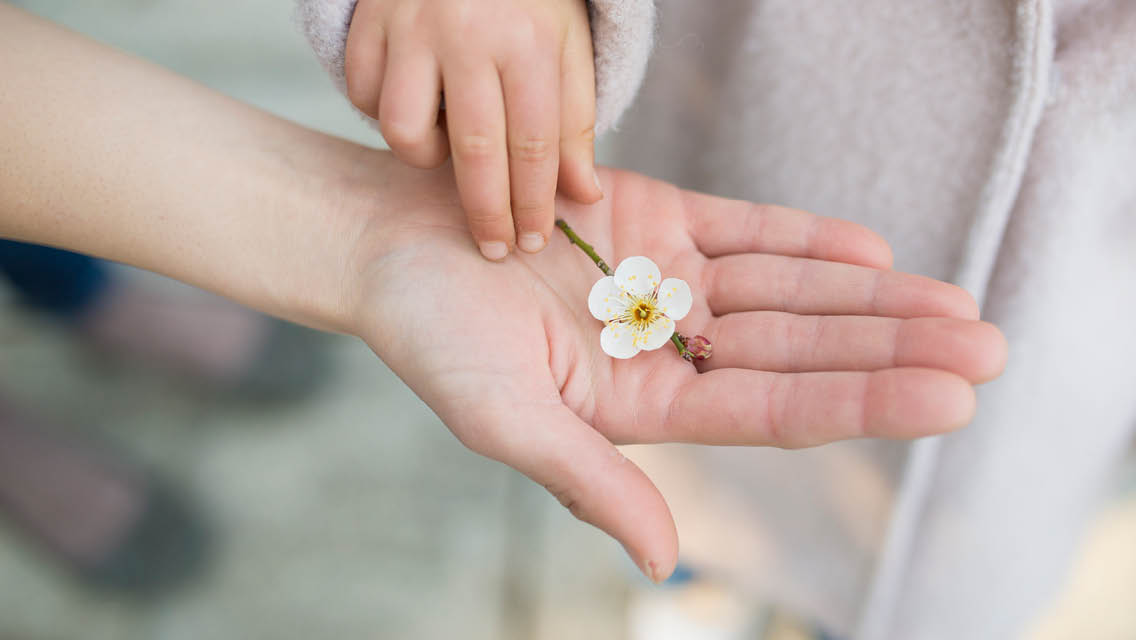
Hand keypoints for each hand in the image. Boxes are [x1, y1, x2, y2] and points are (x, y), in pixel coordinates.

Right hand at [344, 0, 601, 260]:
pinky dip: (384, 114)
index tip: (531, 242)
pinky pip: (364, 97)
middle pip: (474, 150)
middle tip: (492, 249)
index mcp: (527, 40)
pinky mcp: (368, 23)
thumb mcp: (565, 46)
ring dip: (425, 156)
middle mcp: (466, 33)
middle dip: (485, 212)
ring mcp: (410, 27)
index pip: (534, 143)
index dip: (532, 202)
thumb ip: (574, 121)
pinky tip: (412, 105)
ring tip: (445, 145)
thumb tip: (583, 197)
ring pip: (404, 130)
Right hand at [348, 164, 1007, 581]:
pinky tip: (871, 253)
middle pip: (800, 352)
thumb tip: (664, 563)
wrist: (391, 244)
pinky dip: (804, 240)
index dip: (861, 403)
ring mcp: (665, 281)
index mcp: (643, 408)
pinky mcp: (656, 217)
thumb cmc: (432, 337)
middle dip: (891, 350)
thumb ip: (591, 484)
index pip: (772, 410)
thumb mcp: (507, 421)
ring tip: (954, 302)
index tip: (949, 398)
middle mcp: (668, 348)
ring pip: (788, 292)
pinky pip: (745, 230)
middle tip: (988, 346)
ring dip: (869, 297)